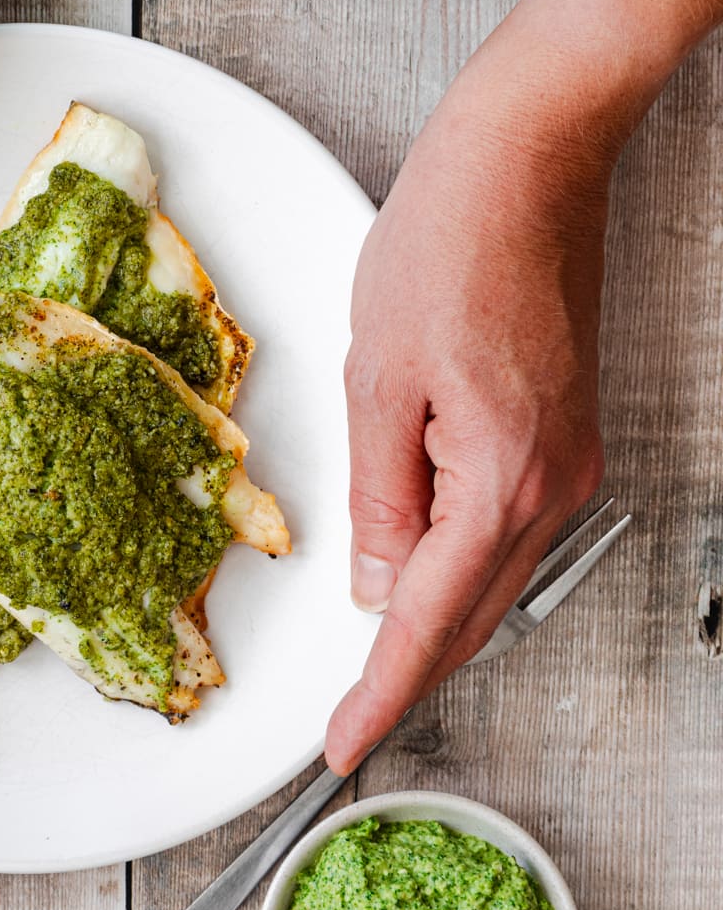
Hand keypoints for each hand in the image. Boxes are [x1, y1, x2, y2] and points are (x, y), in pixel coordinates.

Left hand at [324, 51, 612, 774]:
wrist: (526, 163)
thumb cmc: (448, 245)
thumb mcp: (379, 378)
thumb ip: (379, 499)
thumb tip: (378, 589)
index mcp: (500, 479)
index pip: (429, 621)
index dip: (381, 694)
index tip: (343, 746)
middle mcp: (551, 487)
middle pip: (470, 616)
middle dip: (406, 672)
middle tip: (347, 718)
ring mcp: (567, 465)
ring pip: (491, 580)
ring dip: (431, 620)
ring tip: (368, 659)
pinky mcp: (562, 439)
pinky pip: (505, 534)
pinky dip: (456, 567)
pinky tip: (412, 570)